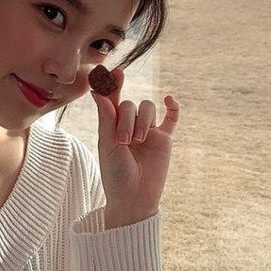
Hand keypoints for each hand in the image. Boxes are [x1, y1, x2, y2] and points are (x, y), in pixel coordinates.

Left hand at [90, 67, 179, 228]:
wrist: (133, 198)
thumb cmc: (115, 174)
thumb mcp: (107, 144)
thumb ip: (106, 117)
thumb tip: (97, 90)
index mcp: (112, 125)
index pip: (113, 98)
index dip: (113, 84)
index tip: (115, 71)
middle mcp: (130, 125)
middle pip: (131, 105)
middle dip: (127, 119)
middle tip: (124, 141)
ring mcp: (148, 131)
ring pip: (148, 108)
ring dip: (143, 121)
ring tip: (137, 141)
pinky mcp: (164, 140)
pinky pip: (172, 119)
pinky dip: (173, 108)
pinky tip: (169, 100)